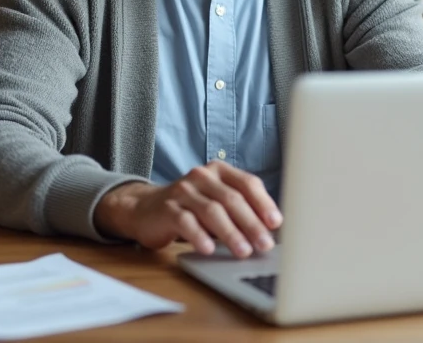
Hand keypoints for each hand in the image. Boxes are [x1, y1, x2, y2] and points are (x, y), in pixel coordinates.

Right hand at [96, 161, 282, 257]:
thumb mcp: (217, 202)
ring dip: (230, 233)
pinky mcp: (167, 208)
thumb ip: (239, 210)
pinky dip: (199, 236)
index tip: (276, 223)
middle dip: (251, 223)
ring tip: (243, 251)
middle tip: (264, 244)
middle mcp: (202, 176)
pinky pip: (186, 222)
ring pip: (211, 211)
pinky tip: (209, 249)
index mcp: (219, 171)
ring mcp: (183, 190)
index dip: (263, 203)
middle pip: (232, 199)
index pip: (247, 183)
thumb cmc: (191, 208)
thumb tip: (268, 232)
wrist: (146, 209)